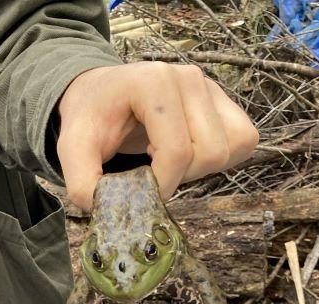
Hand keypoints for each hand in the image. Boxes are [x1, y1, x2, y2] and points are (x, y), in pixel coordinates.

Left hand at [57, 62, 258, 210]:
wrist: (103, 95)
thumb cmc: (92, 118)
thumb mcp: (73, 147)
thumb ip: (81, 182)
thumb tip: (106, 209)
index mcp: (152, 82)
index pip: (177, 150)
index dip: (163, 184)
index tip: (144, 191)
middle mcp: (188, 78)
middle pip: (210, 152)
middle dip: (182, 176)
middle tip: (152, 169)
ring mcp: (210, 87)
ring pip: (232, 148)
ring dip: (202, 168)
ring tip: (169, 159)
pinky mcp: (224, 101)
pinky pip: (245, 141)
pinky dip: (221, 159)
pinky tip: (188, 153)